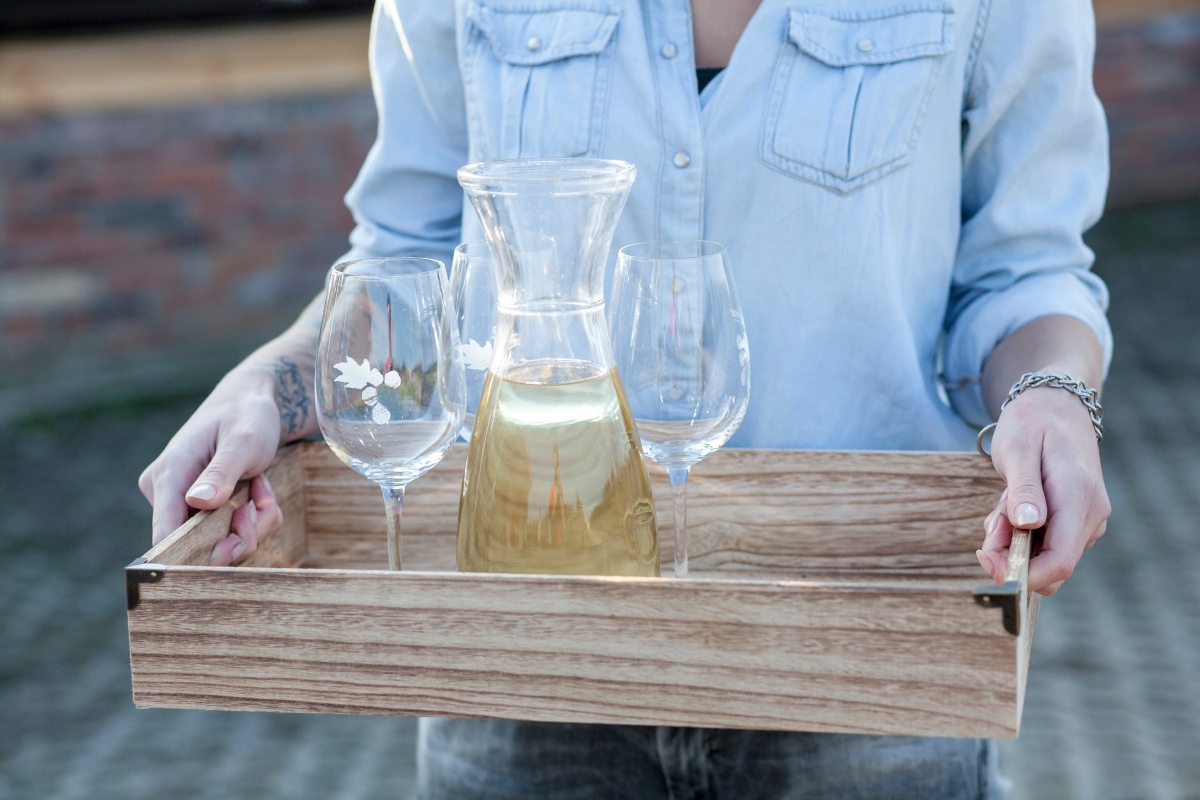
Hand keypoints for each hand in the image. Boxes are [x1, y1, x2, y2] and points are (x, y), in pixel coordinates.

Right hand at [138, 370, 285, 565]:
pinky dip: (252, 517)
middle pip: (198, 545)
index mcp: (168, 475)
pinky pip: (228, 530)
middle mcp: (166, 493)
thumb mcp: (242, 441)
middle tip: (261, 503)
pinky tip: (258, 488)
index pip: (165, 536)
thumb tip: (197, 502)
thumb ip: (221, 472)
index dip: (196, 555)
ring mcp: (183, 502)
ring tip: (262, 487)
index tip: (234, 546)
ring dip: (253, 523)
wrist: (251, 402)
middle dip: (240, 533)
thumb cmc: (246, 415)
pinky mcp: (199, 507)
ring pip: (219, 541)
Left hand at [977, 386, 1109, 594]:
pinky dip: (1022, 535)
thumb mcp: (1018, 448)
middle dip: (1011, 555)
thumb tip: (1027, 525)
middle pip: (1051, 565)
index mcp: (1079, 497)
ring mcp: (1088, 520)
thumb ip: (1022, 489)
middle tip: (989, 523)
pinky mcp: (1079, 521)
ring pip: (1046, 556)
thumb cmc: (1033, 421)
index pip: (1059, 561)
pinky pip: (1047, 544)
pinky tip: (1012, 506)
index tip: (987, 559)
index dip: (1023, 574)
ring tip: (1002, 503)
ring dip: (1014, 542)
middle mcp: (1092, 515)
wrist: (1057, 404)